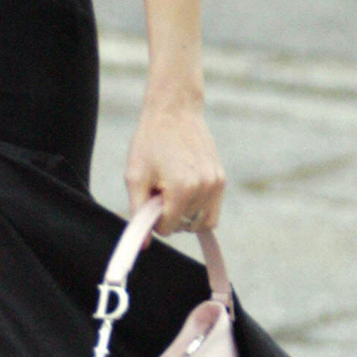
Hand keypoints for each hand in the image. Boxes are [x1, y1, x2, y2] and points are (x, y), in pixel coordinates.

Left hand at [124, 86, 224, 236]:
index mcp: (182, 190)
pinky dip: (198, 206)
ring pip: (202, 222)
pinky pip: (212, 210)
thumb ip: (138, 212)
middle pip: (186, 226)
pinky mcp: (222, 180)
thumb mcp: (135, 176)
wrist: (174, 111)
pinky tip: (185, 187)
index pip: (168, 228)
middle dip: (171, 215)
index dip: (154, 218)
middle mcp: (205, 190)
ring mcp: (217, 185)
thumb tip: (144, 246)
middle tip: (160, 189)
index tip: (150, 198)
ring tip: (172, 188)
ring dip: (186, 214)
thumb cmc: (150, 142)